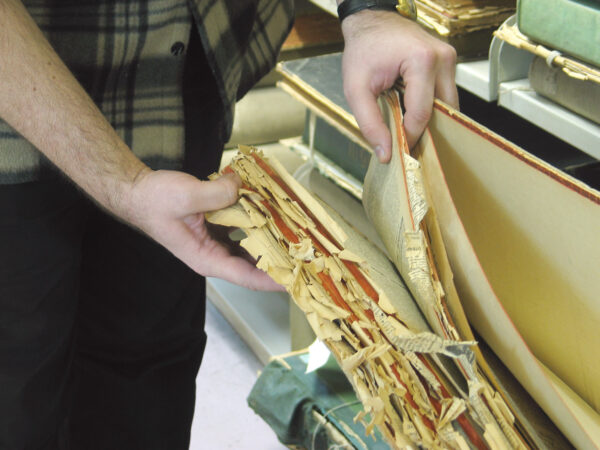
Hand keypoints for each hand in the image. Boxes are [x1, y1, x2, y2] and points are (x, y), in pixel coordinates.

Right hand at [126, 169, 283, 290]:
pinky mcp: (218, 228)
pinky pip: (245, 230)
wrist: (138, 192)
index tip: (297, 278)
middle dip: (280, 261)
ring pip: (251, 248)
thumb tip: (242, 186)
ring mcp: (216, 243)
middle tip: (307, 254)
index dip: (274, 279)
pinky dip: (259, 223)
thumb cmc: (154, 200)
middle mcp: (214, 255)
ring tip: (297, 234)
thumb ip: (217, 193)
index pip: (247, 277)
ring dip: (272, 242)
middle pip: (254, 266)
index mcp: (206, 259)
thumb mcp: (186, 196)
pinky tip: (273, 213)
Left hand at [341, 10, 458, 161]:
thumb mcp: (356, 89)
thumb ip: (370, 123)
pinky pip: (445, 95)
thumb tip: (386, 153)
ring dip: (430, 120)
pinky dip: (431, 108)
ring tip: (407, 126)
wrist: (372, 20)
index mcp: (422, 61)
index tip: (398, 151)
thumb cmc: (363, 49)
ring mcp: (449, 59)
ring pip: (449, 106)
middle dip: (425, 131)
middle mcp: (442, 59)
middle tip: (405, 144)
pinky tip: (413, 111)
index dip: (410, 137)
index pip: (422, 114)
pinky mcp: (448, 62)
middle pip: (443, 113)